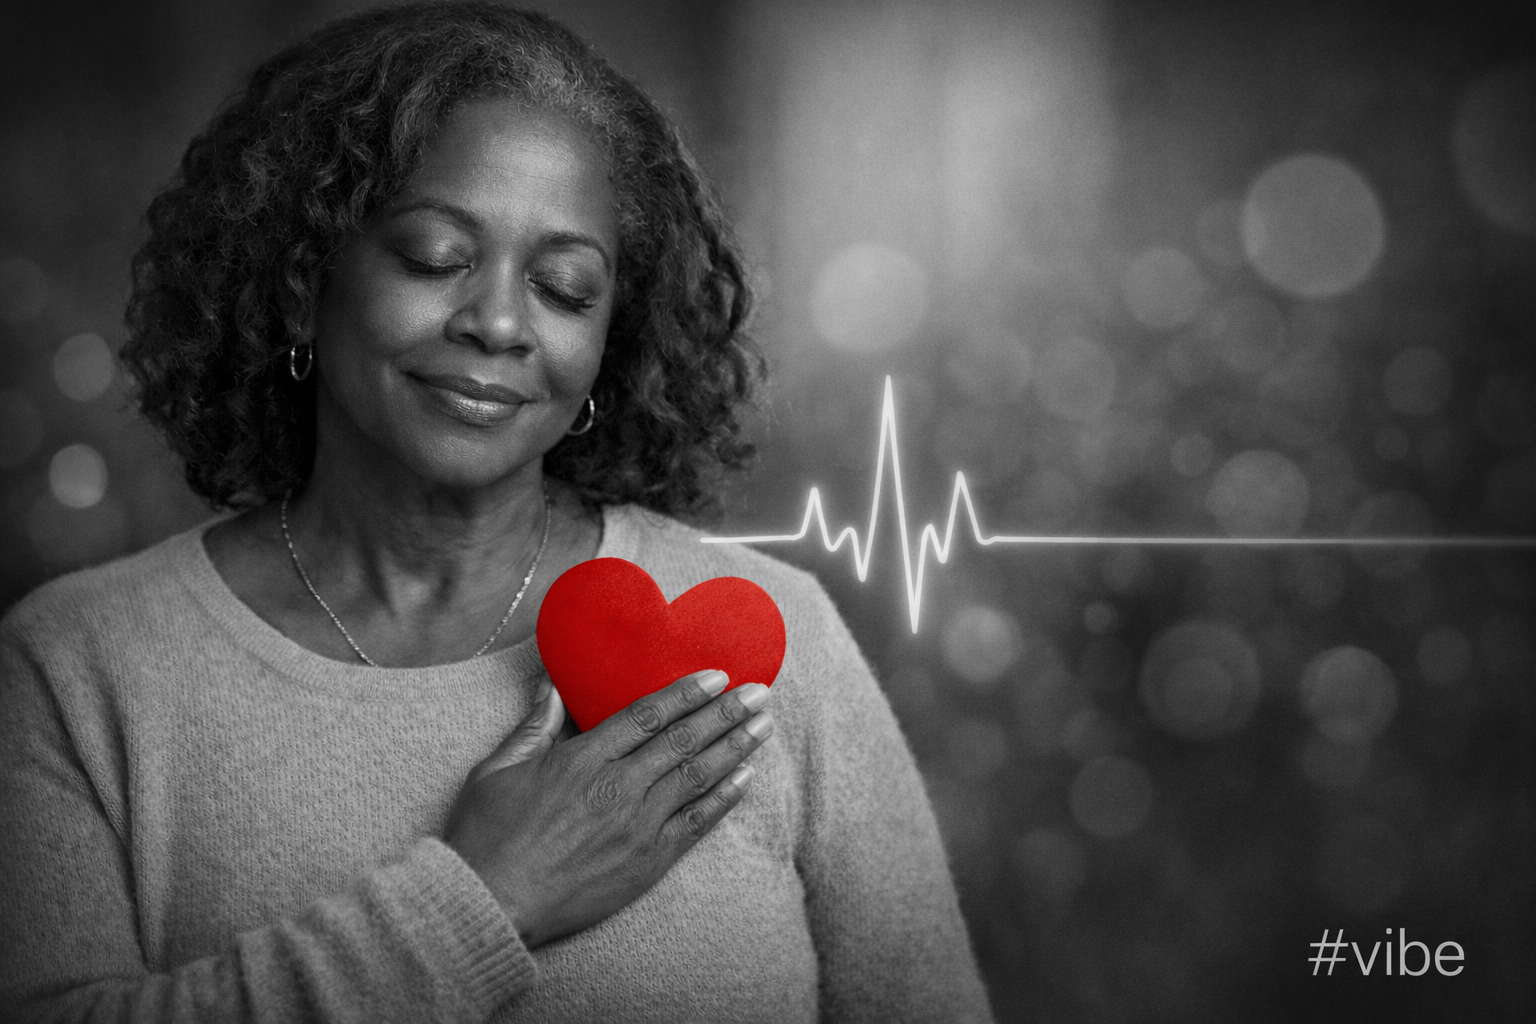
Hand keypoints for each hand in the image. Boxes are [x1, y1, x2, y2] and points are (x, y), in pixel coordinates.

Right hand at [444, 669, 772, 948]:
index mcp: (583, 759)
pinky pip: (696, 823)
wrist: (493, 905)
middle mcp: (618, 787)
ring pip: (697, 776)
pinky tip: (745, 778)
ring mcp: (637, 825)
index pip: (647, 714)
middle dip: (725, 713)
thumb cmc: (487, 837)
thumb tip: (552, 687)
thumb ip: (534, 726)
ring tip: (763, 726)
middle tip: (759, 692)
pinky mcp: (648, 861)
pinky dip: (723, 798)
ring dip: (734, 748)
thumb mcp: (498, 770)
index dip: (686, 692)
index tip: (717, 675)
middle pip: (683, 740)